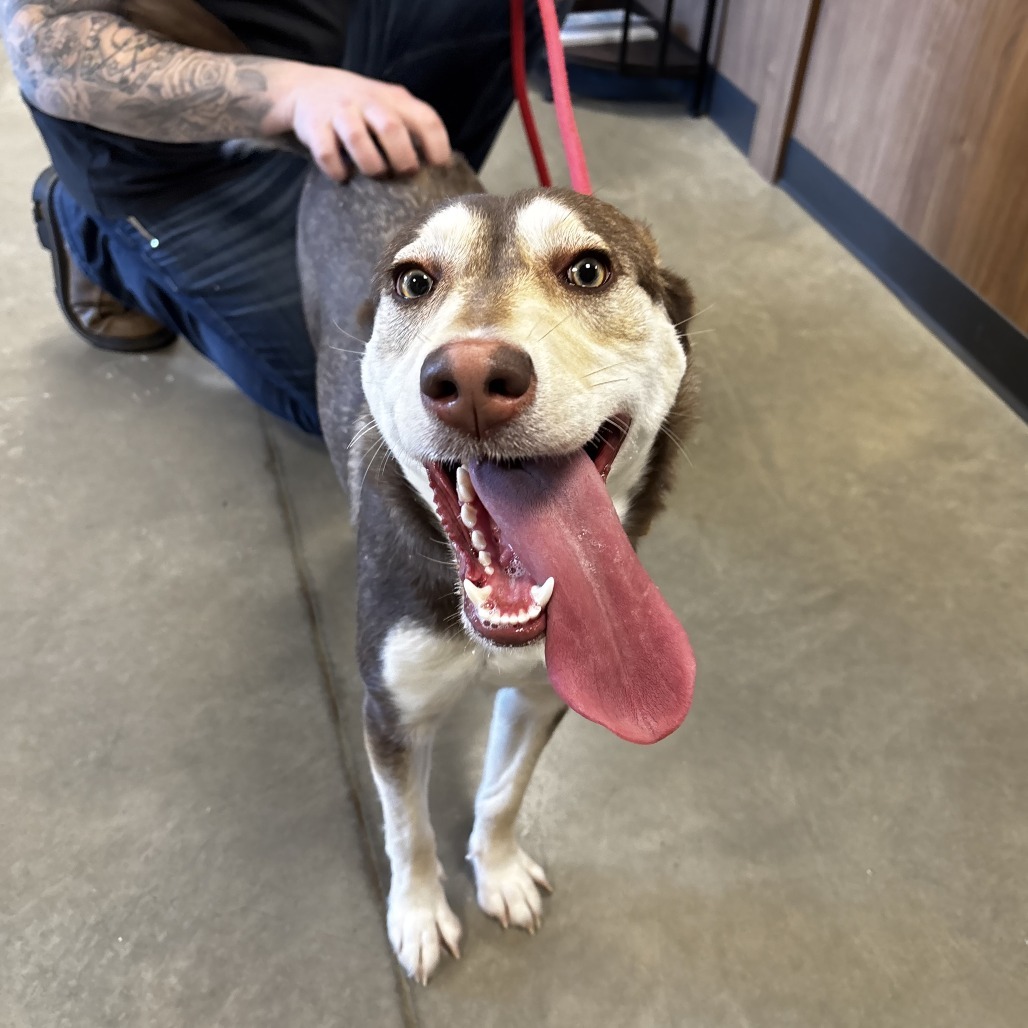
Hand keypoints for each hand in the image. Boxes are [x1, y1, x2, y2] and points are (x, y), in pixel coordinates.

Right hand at [264, 63, 450, 179]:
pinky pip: (326, 152)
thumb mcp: (389, 109)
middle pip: (391, 128)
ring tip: (375, 174)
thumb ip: (412, 130)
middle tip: (404, 174)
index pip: (425, 118)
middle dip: (403, 158)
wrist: (306, 88)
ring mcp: (339, 111)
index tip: (439, 169)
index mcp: (394, 99)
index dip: (438, 146)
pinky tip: (343, 176)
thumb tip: (441, 175)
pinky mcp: (313, 125)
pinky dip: (337, 170)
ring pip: (357, 137)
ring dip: (371, 164)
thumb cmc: (360, 111)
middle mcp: (367, 101)